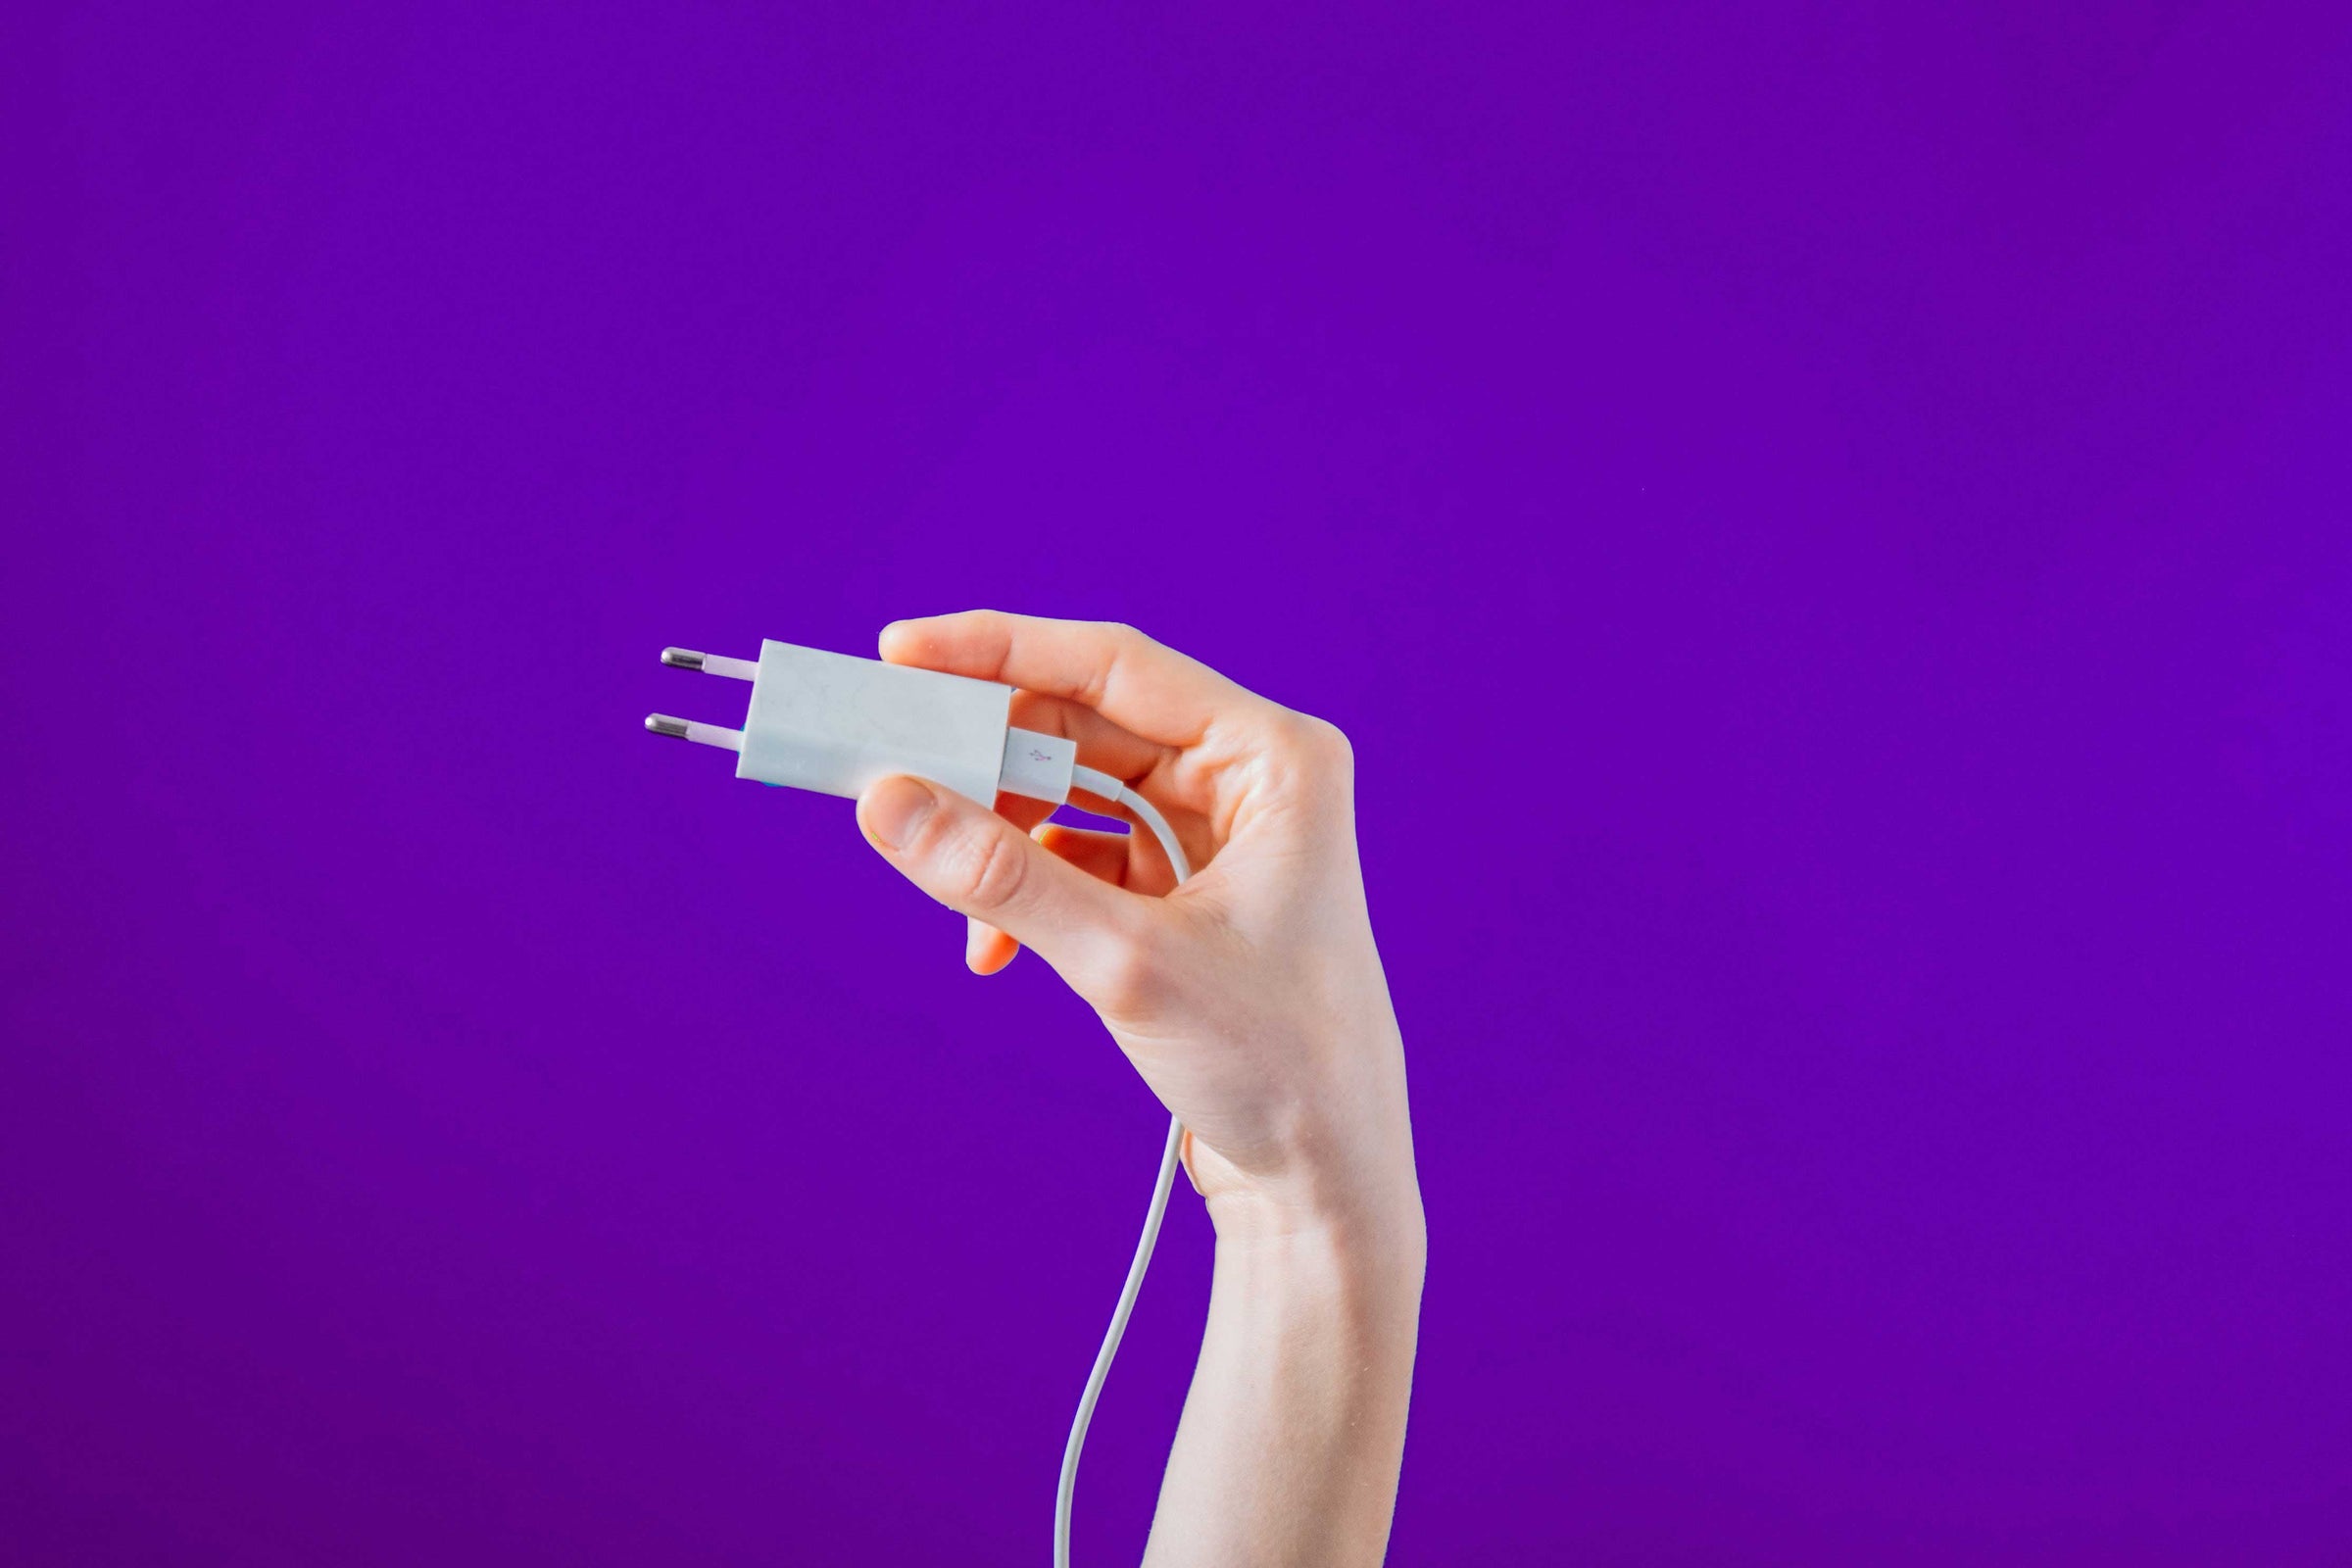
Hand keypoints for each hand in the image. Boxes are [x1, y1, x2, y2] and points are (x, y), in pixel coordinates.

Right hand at [854, 611, 1421, 1246]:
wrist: (1327, 1180)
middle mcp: (1249, 779)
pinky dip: (1026, 891)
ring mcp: (1218, 836)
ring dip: (1001, 838)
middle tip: (888, 765)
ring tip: (950, 891)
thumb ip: (1003, 876)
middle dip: (984, 756)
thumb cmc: (1279, 1065)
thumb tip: (887, 800)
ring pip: (1072, 794)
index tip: (902, 651)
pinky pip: (1079, 856)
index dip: (1001, 651)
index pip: (1115, 668)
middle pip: (1085, 728)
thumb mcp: (1126, 961)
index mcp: (1273, 759)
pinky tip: (991, 948)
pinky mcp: (1185, 892)